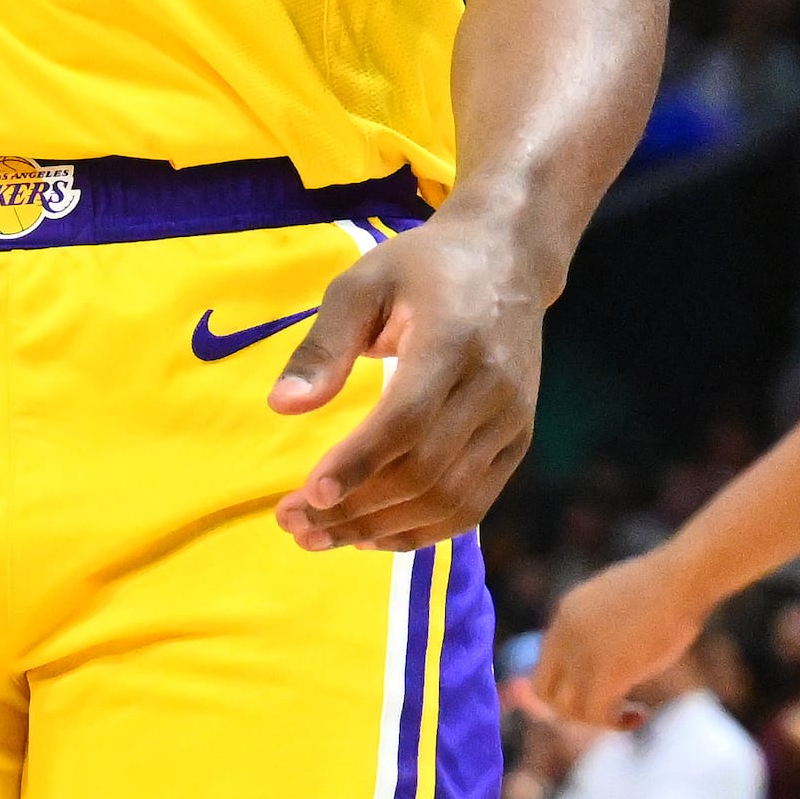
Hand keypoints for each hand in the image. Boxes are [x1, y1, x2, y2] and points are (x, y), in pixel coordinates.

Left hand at [273, 211, 547, 552]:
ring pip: (449, 498)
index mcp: (453, 340)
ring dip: (381, 528)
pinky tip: (372, 535)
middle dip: (354, 507)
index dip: (358, 463)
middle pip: (424, 470)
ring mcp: (512, 420)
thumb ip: (323, 345)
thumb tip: (282, 406)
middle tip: (292, 523)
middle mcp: (492, 388)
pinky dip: (422, 531)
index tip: (308, 495)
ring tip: (320, 537)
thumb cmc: (421, 269)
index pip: (407, 419)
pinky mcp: (518, 442)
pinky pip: (473, 505)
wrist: (506, 261)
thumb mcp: (361, 284)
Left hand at [520, 554, 705, 732]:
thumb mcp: (623, 601)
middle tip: (606, 711)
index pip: (546, 664)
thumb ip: (606, 626)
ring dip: (598, 720)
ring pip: (568, 709)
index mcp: (566, 613)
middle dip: (570, 711)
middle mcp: (565, 634)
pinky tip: (641, 715)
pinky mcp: (606, 670)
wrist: (681, 579)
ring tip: (631, 713)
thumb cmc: (665, 588)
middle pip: (544, 691)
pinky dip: (616, 723)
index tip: (599, 694)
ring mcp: (582, 652)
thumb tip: (612, 652)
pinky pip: (597, 713)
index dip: (567, 688)